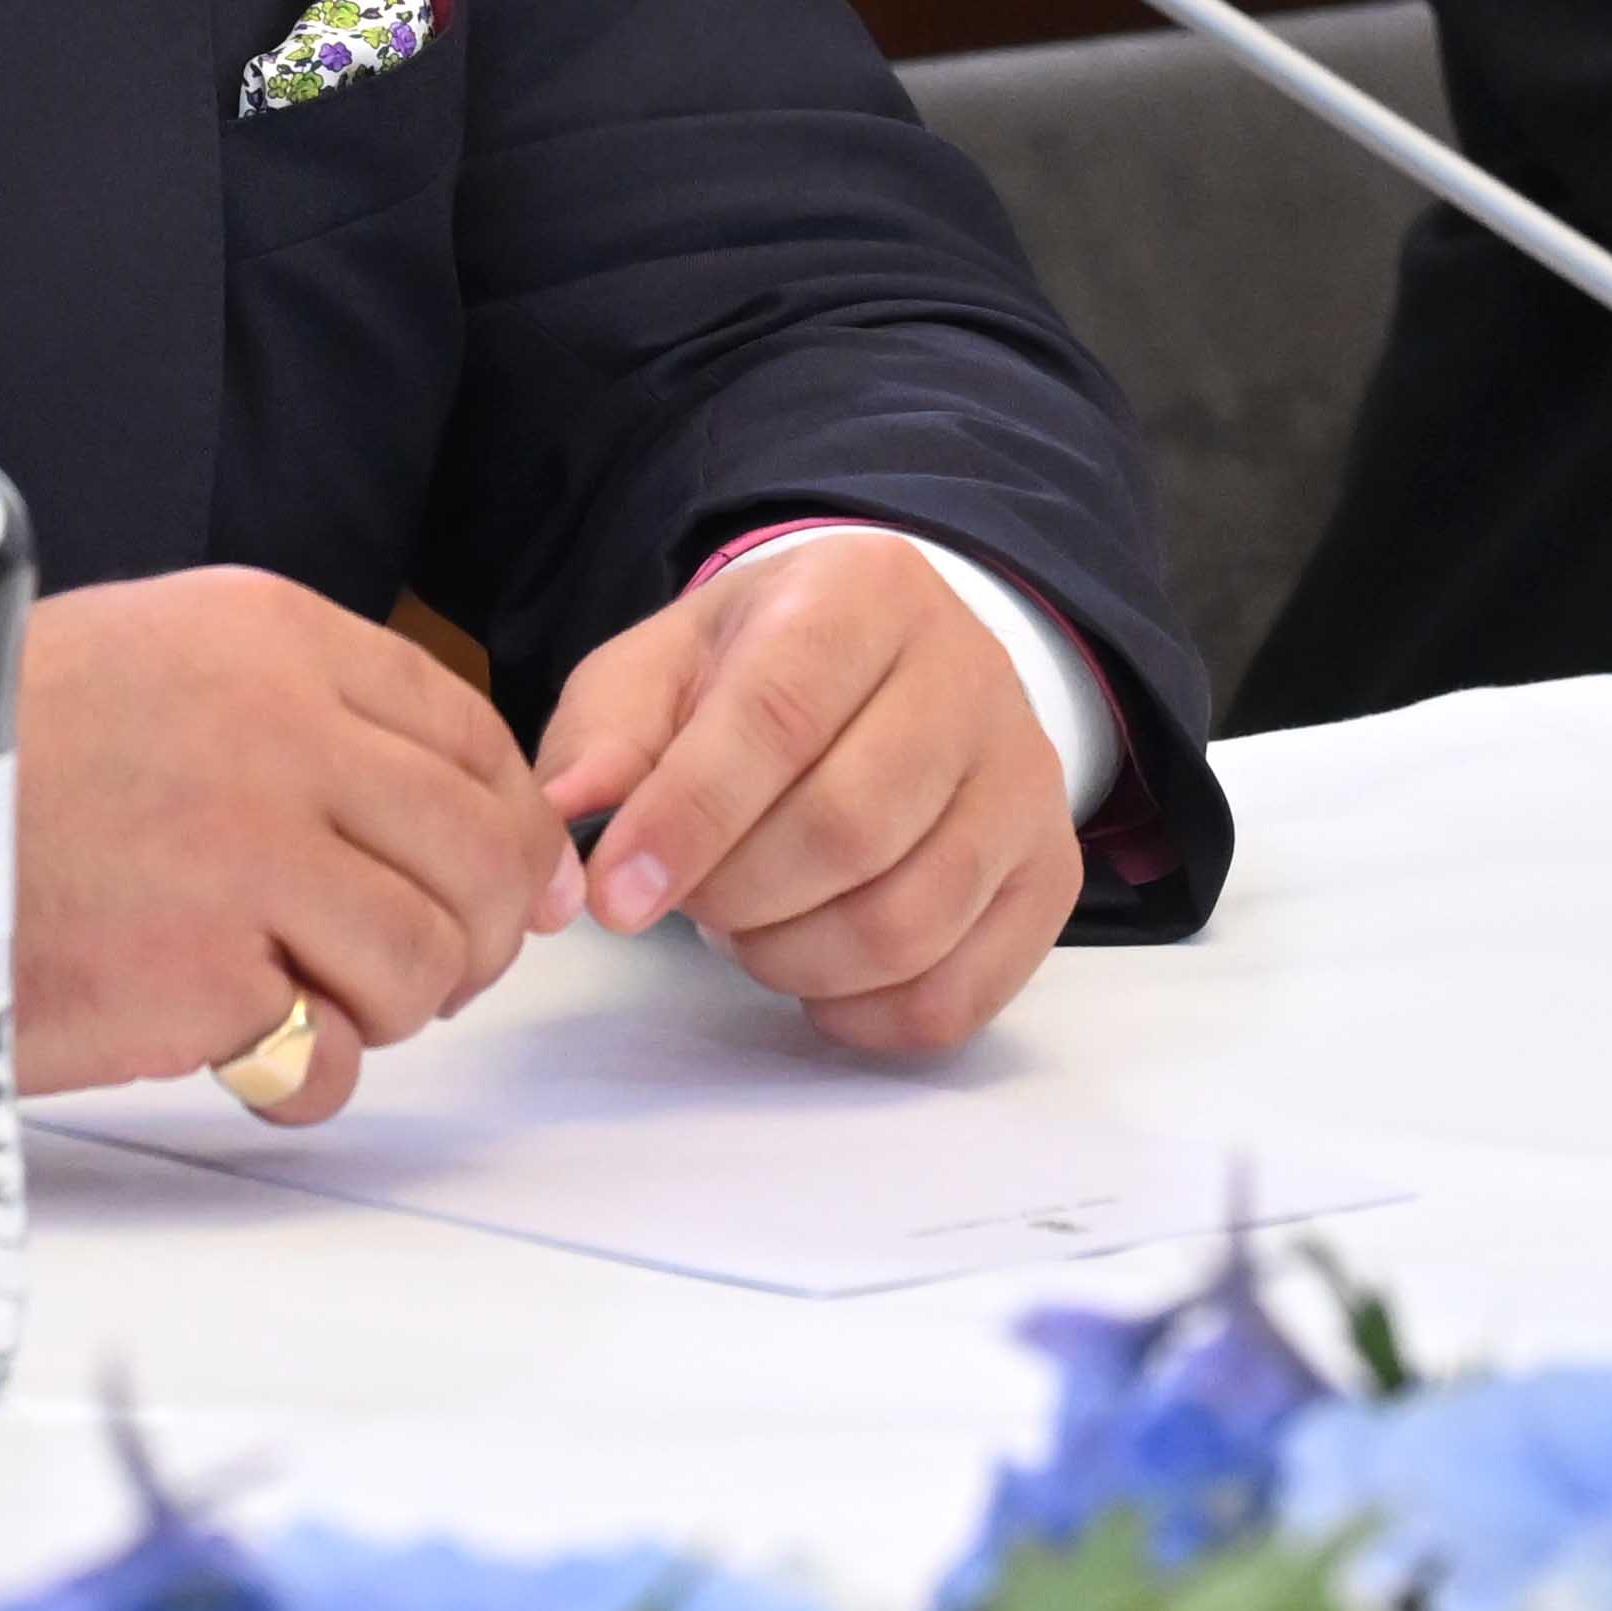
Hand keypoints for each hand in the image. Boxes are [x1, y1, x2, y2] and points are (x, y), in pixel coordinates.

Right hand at [11, 568, 571, 1122]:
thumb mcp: (148, 661)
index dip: (509, 819)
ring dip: (396, 1004)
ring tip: (321, 1005)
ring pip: (428, 956)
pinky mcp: (206, 977)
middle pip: (482, 848)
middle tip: (433, 970)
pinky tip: (251, 1054)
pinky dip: (312, 1072)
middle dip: (482, 927)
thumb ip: (293, 715)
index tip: (510, 881)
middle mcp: (281, 733)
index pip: (469, 731)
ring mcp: (249, 856)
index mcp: (270, 636)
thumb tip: (450, 812)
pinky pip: (334, 1052)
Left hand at [530, 539, 1082, 1060]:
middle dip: (738, 897)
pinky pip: (960, 991)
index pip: (777, 717)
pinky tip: (817, 977)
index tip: (616, 897)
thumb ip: (605, 736)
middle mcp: (970, 675)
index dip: (688, 820)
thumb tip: (562, 821)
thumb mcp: (663, 666)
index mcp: (863, 595)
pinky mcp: (1049, 872)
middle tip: (689, 904)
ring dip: (793, 960)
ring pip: (908, 922)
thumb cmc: (758, 672)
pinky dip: (866, 1016)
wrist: (890, 666)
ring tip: (749, 928)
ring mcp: (1026, 779)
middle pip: (850, 827)